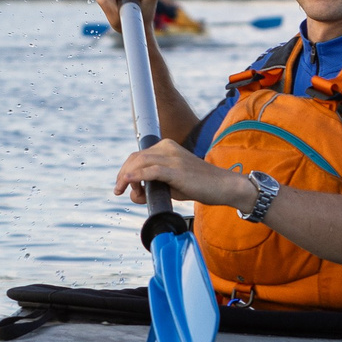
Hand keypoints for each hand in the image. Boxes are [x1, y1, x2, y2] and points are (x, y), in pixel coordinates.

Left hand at [113, 140, 256, 211]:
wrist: (224, 186)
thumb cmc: (199, 186)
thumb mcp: (172, 184)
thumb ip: (153, 186)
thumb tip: (135, 194)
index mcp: (166, 146)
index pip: (138, 155)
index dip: (125, 169)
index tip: (121, 184)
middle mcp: (168, 148)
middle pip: (135, 158)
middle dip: (122, 174)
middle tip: (118, 190)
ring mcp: (173, 158)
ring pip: (140, 163)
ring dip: (127, 178)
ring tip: (123, 191)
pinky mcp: (177, 170)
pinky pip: (152, 171)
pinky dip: (137, 176)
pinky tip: (129, 182)